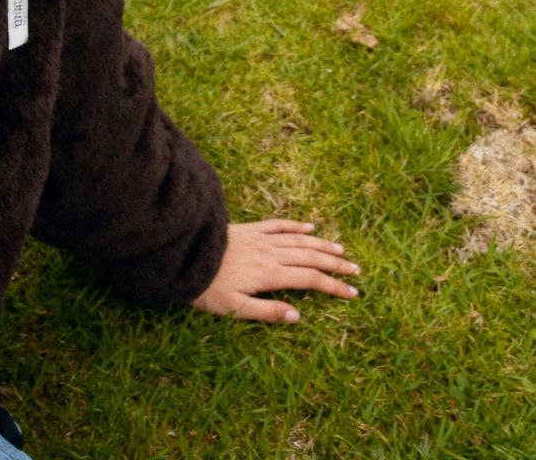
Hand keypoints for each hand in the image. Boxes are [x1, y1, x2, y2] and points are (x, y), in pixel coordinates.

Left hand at [191, 220, 360, 323]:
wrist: (183, 253)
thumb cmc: (206, 286)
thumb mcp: (234, 308)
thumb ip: (267, 312)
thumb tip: (299, 315)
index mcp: (269, 273)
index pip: (310, 280)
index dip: (333, 286)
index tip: (352, 293)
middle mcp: (269, 253)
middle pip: (310, 257)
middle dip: (335, 264)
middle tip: (356, 271)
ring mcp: (260, 238)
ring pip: (298, 240)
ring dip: (322, 245)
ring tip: (341, 251)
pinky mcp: (249, 229)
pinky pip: (277, 225)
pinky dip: (296, 226)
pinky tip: (309, 227)